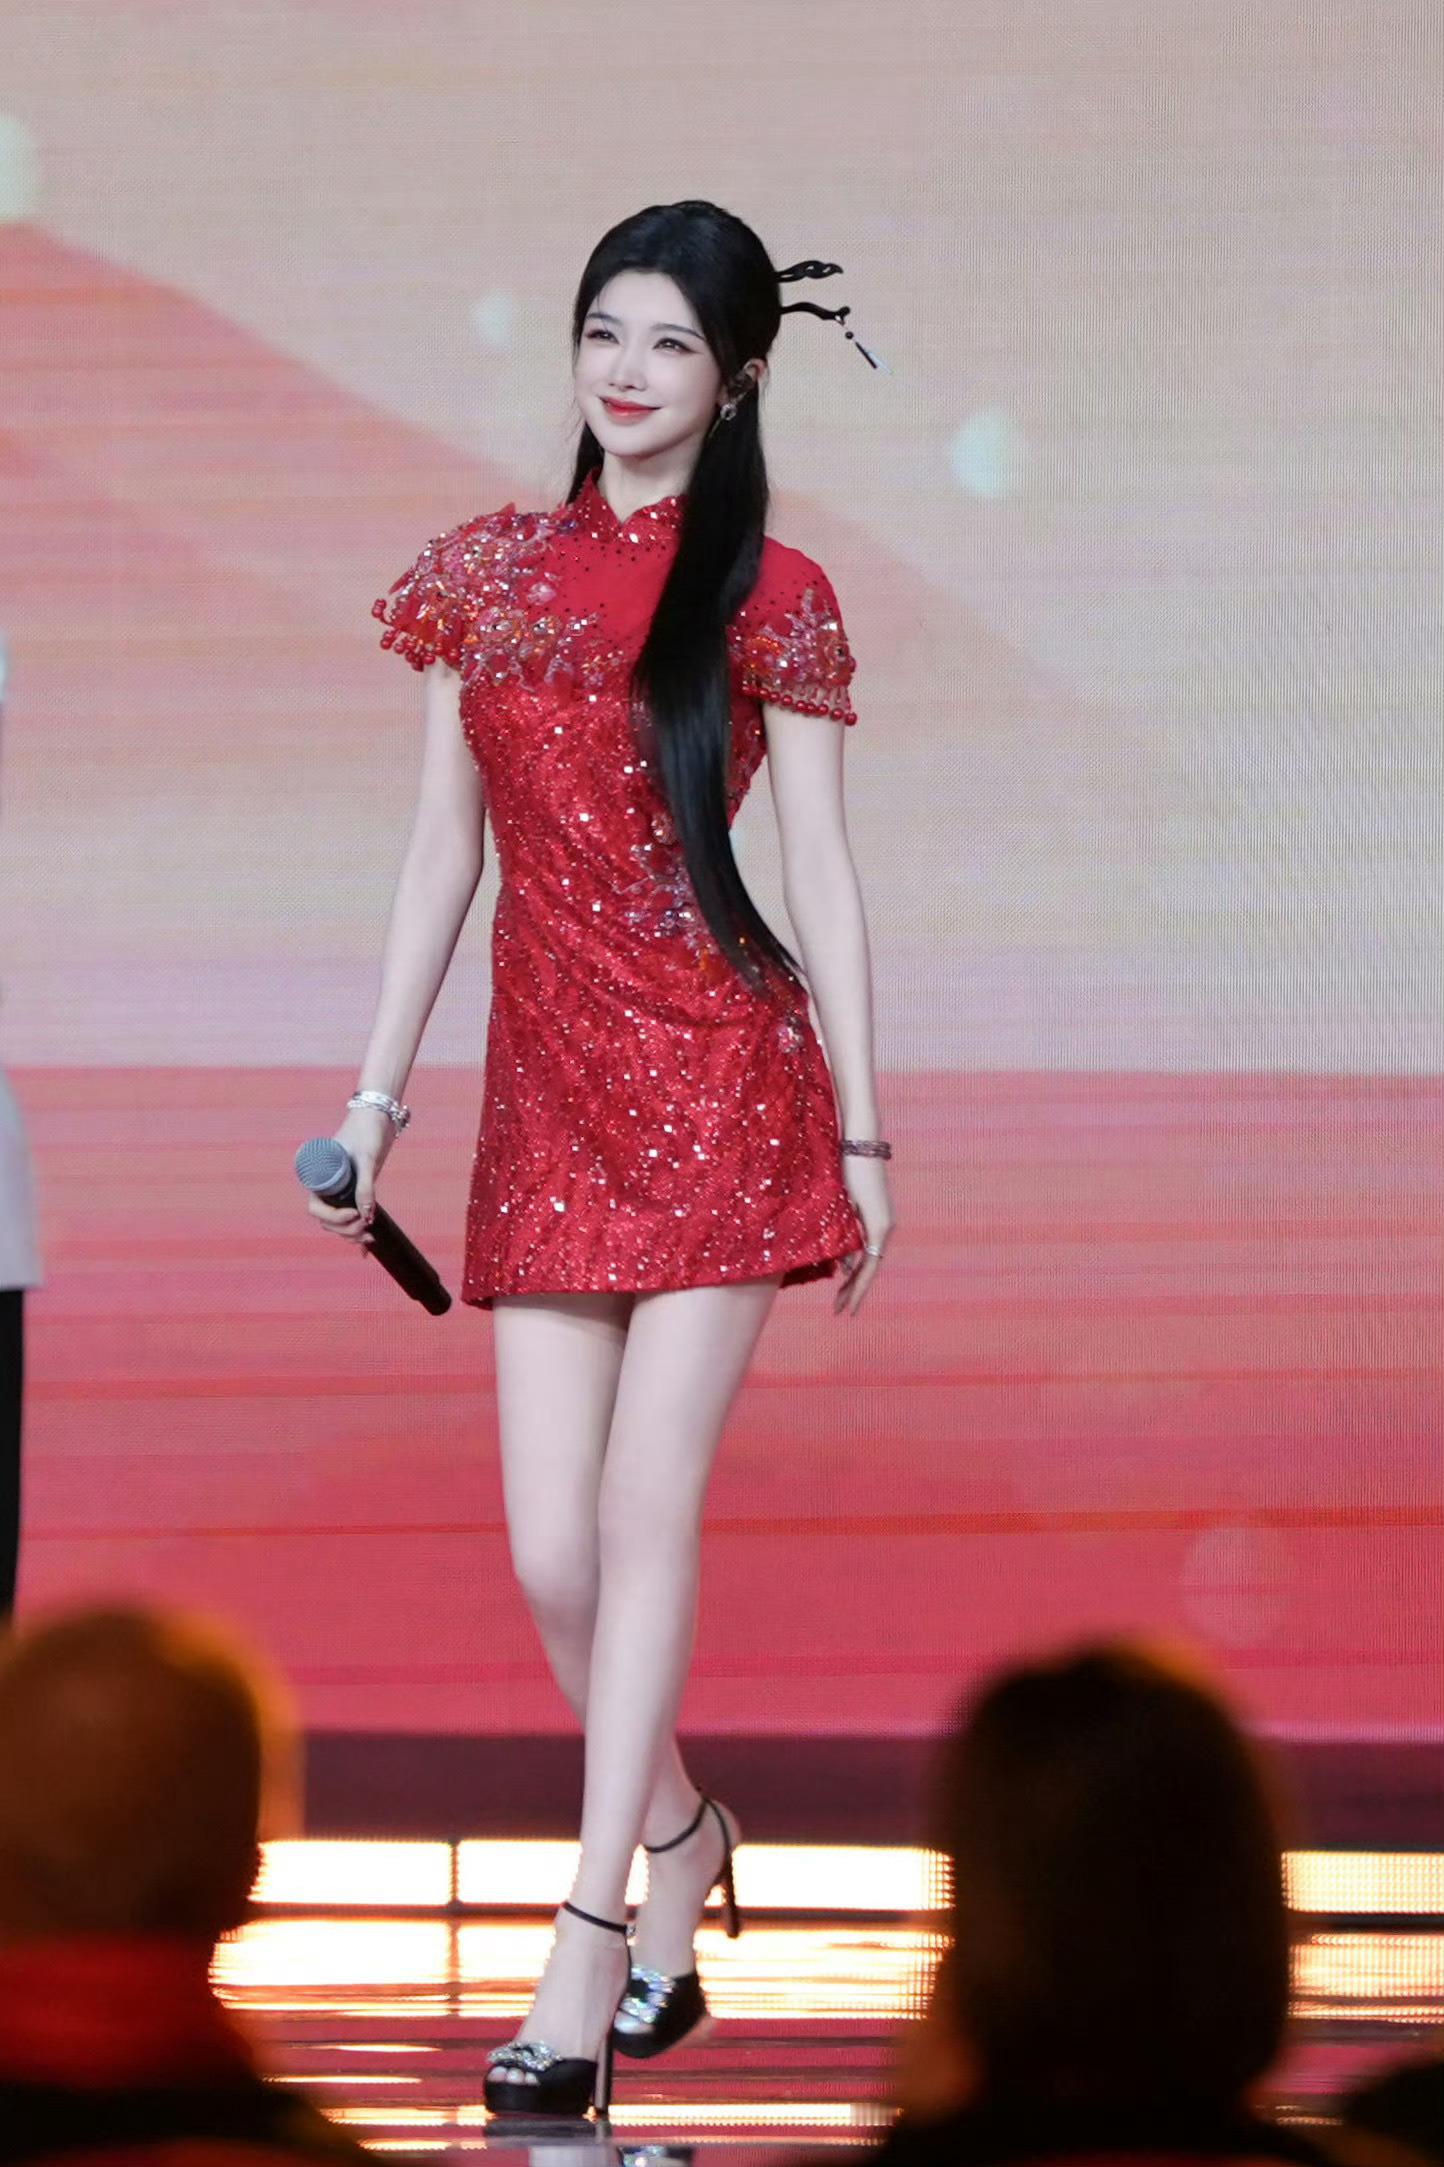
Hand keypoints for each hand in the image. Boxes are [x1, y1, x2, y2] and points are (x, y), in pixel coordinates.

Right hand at [305, 1106, 396, 1249]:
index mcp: (321, 1177)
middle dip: (344, 1230)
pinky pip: (352, 1216)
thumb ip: (365, 1185)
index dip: (333, 1218)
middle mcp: (329, 1186)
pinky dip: (356, 1232)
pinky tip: (365, 1249)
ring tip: (370, 1238)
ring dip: (350, 1234)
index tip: (354, 1215)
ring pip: (339, 1221)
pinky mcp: (356, 1191)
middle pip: (327, 1219)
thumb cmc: (366, 1132)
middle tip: (366, 1230)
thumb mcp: (367, 1159)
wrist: (378, 1117)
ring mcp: (342, 1190)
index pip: (317, 1208)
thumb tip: (366, 1215)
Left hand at [833, 1151, 893, 1317]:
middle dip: (854, 1289)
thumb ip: (846, 1240)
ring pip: (869, 1256)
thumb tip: (846, 1269)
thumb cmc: (850, 1171)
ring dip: (855, 1275)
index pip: (869, 1270)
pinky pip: (868, 1243)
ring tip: (839, 1294)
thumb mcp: (844, 1207)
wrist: (863, 1142)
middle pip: (870, 1267)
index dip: (857, 1292)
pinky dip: (856, 1258)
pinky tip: (844, 1268)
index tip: (846, 1311)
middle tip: (838, 1309)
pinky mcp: (878, 1213)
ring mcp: (884, 1219)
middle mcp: (886, 1227)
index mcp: (879, 1228)